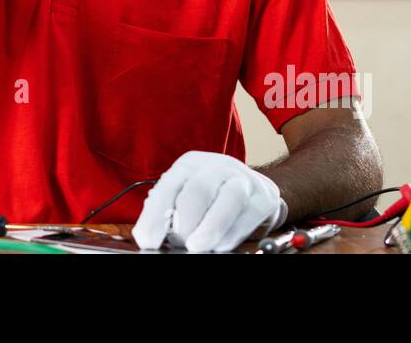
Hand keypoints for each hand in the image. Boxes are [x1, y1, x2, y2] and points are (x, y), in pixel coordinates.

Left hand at [131, 151, 286, 251]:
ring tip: (196, 247)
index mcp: (189, 165)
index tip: (147, 240)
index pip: (168, 187)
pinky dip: (232, 234)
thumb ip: (167, 214)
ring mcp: (242, 179)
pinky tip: (219, 246)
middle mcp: (216, 166)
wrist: (253, 190)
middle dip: (185, 221)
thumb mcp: (185, 198)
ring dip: (210, 227)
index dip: (155, 215)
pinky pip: (248, 215)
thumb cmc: (211, 197)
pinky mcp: (263, 198)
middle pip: (198, 189)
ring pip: (229, 198)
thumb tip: (148, 235)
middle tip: (178, 243)